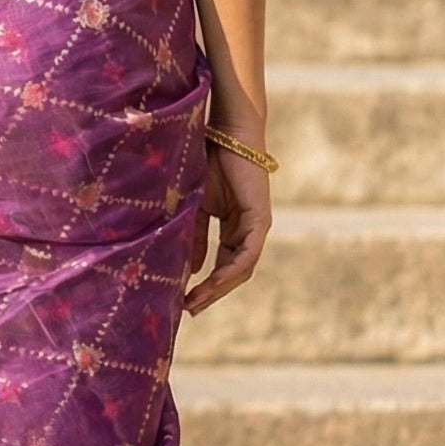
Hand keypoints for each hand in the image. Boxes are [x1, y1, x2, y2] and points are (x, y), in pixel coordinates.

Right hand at [185, 141, 271, 314]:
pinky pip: (247, 254)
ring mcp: (256, 227)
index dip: (206, 286)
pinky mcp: (260, 220)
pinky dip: (230, 271)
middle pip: (233, 274)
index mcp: (234, 229)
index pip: (223, 266)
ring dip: (219, 288)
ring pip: (241, 269)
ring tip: (196, 302)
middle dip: (211, 294)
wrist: (226, 134)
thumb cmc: (210, 162)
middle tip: (189, 310)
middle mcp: (249, 231)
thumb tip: (193, 270)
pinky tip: (213, 282)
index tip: (184, 301)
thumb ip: (196, 238)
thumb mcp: (196, 208)